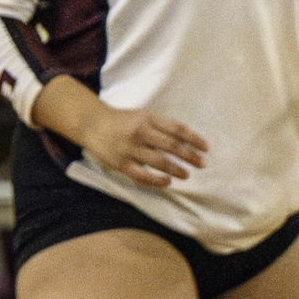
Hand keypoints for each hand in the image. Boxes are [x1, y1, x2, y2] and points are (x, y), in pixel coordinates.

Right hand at [82, 103, 209, 188]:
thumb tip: (184, 141)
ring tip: (187, 175)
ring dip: (176, 169)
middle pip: (171, 145)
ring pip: (158, 161)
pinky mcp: (121, 164)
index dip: (193, 138)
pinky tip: (167, 182)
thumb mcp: (142, 115)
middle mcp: (141, 132)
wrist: (92, 123)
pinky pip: (142, 175)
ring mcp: (130, 148)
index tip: (206, 147)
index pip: (176, 128)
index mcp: (148, 117)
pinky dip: (156, 180)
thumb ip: (160, 126)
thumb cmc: (122, 120)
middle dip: (189, 155)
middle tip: (203, 163)